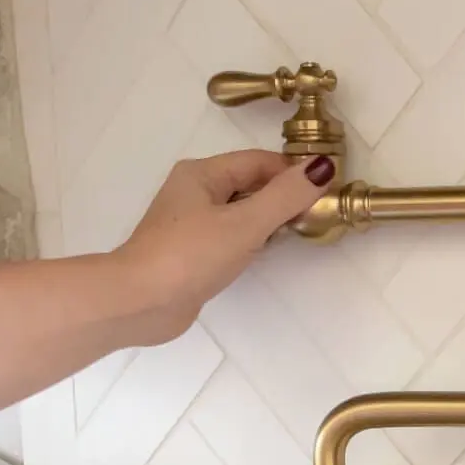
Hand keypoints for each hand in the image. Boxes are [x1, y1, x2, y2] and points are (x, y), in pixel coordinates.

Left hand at [115, 150, 334, 343]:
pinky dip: (250, 239)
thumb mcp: (244, 224)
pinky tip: (263, 254)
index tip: (323, 191)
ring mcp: (190, 224)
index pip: (258, 162)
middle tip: (314, 215)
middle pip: (248, 184)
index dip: (291, 172)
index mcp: (202, 173)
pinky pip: (229, 236)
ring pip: (239, 211)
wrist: (141, 302)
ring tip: (295, 234)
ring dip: (266, 219)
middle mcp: (194, 191)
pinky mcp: (191, 253)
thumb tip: (321, 167)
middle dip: (281, 196)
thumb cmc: (190, 257)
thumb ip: (284, 197)